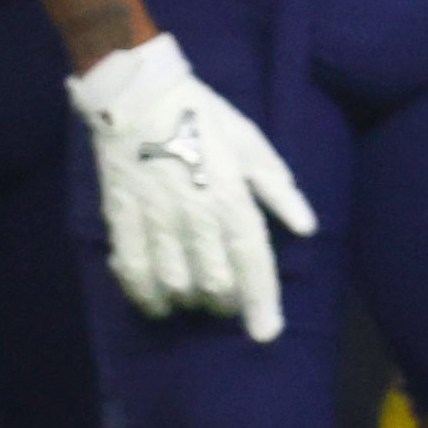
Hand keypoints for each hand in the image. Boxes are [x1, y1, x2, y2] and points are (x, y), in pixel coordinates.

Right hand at [67, 30, 316, 328]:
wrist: (137, 95)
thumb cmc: (203, 118)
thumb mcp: (251, 143)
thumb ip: (277, 189)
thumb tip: (307, 228)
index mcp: (229, 193)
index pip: (251, 259)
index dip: (261, 302)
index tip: (267, 332)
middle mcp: (193, 212)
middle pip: (214, 281)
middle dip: (226, 302)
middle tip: (229, 301)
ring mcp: (153, 218)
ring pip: (175, 284)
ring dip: (189, 301)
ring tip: (196, 300)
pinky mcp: (120, 219)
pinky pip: (131, 272)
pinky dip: (145, 296)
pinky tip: (157, 303)